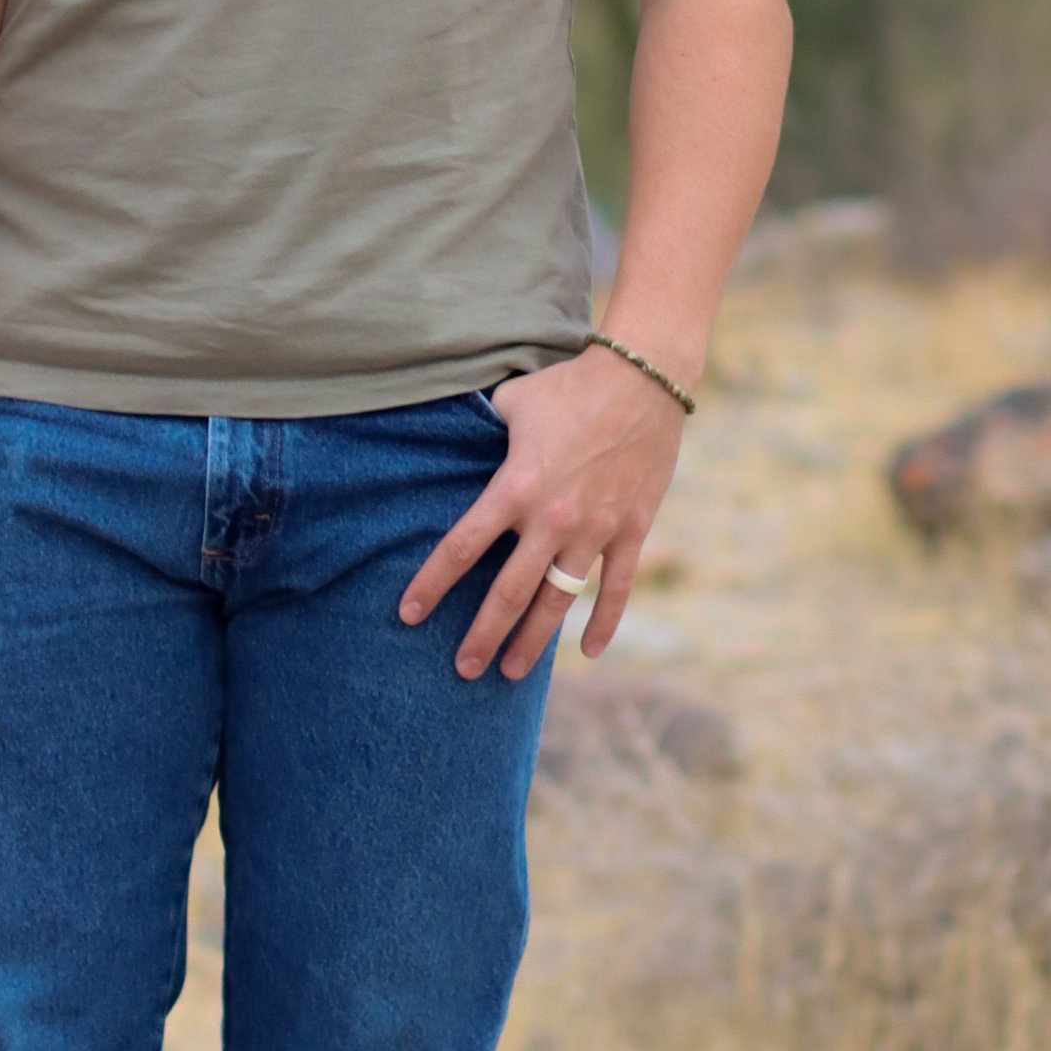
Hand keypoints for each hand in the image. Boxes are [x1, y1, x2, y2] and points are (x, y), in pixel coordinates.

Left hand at [397, 348, 686, 683]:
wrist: (641, 379)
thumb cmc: (568, 386)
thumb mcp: (512, 403)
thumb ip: (482, 431)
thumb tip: (453, 437)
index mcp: (515, 487)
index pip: (462, 546)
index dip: (432, 583)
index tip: (409, 614)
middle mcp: (552, 518)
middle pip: (509, 592)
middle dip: (483, 634)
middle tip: (463, 669)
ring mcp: (596, 529)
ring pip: (558, 600)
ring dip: (533, 641)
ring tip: (510, 672)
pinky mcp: (632, 530)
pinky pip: (616, 588)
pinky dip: (604, 622)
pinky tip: (589, 653)